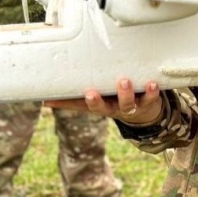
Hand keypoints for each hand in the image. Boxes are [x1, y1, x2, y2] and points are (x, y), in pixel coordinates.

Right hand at [46, 77, 162, 124]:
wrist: (145, 115)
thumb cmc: (115, 101)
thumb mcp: (97, 100)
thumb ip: (76, 98)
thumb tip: (46, 97)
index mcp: (99, 106)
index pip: (79, 106)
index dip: (66, 104)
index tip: (50, 100)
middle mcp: (112, 108)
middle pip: (102, 108)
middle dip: (96, 102)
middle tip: (91, 93)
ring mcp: (130, 107)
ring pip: (126, 104)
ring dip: (124, 94)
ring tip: (123, 81)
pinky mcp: (147, 103)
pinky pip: (149, 98)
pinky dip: (151, 91)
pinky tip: (152, 83)